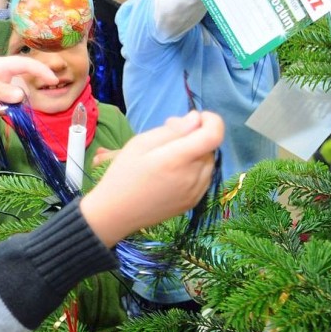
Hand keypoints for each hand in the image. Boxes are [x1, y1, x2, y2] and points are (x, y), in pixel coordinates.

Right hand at [80, 111, 223, 244]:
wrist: (116, 213)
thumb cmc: (123, 174)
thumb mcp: (140, 143)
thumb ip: (171, 130)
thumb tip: (195, 119)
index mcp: (177, 159)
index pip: (214, 134)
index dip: (211, 120)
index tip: (195, 118)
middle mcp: (192, 177)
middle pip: (209, 146)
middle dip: (195, 135)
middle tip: (168, 136)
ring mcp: (195, 192)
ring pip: (208, 162)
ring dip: (196, 152)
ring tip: (168, 155)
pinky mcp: (193, 202)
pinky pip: (204, 177)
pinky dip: (195, 168)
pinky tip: (173, 172)